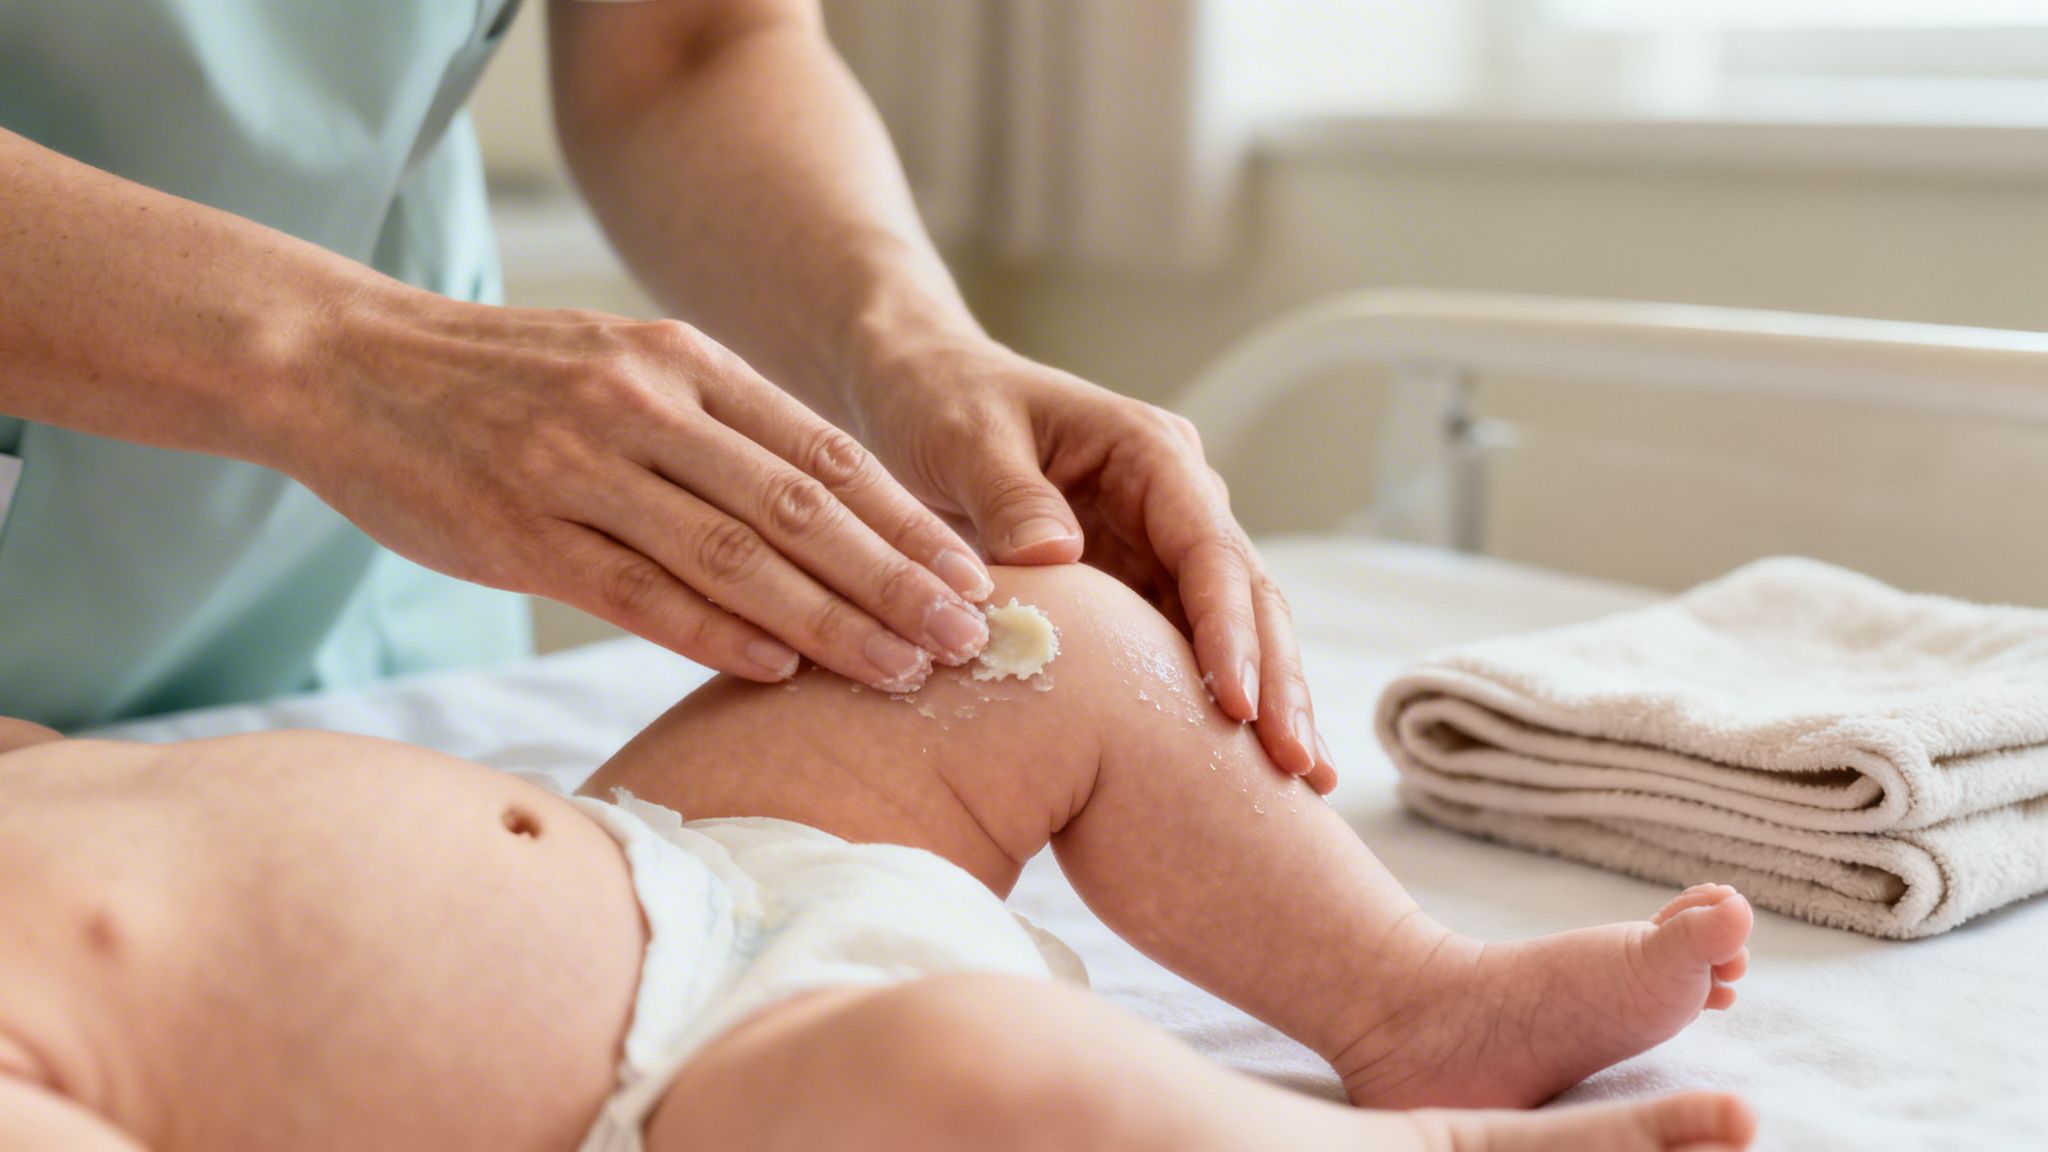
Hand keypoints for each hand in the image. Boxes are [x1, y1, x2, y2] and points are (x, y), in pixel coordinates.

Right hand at [289, 296, 994, 691]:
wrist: (343, 361)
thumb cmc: (502, 380)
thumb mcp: (622, 365)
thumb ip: (716, 430)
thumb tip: (825, 522)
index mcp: (682, 359)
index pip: (824, 449)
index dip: (906, 521)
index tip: (973, 577)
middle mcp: (643, 403)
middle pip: (798, 504)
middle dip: (894, 577)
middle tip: (967, 636)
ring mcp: (577, 463)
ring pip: (730, 552)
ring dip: (826, 620)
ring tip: (900, 670)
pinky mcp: (516, 529)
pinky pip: (634, 589)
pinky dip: (714, 632)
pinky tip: (779, 669)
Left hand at [850, 338, 1337, 793]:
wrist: (922, 396)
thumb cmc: (943, 405)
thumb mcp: (966, 439)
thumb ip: (1010, 494)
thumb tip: (1061, 552)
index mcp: (1151, 453)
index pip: (1209, 550)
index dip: (1229, 631)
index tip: (1237, 706)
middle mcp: (1176, 500)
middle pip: (1246, 597)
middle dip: (1276, 681)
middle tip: (1298, 767)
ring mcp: (1164, 545)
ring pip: (1234, 631)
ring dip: (1266, 703)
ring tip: (1302, 784)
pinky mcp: (1139, 585)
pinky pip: (1185, 649)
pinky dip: (1213, 705)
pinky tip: (1242, 770)